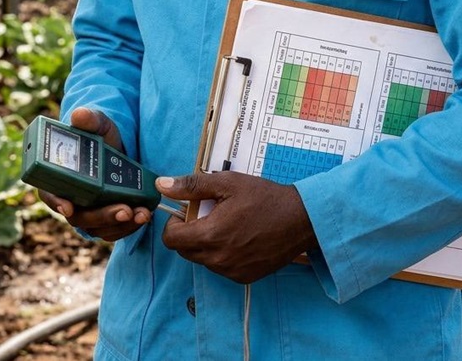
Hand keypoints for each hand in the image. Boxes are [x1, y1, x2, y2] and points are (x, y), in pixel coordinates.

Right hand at [37, 107, 152, 241]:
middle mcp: (70, 199)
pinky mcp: (106, 218)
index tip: (68, 206)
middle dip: (101, 216)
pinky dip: (128, 226)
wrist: (119, 148)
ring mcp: (88, 212)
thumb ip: (90, 120)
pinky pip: (113, 229)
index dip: (55, 202)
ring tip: (141, 213)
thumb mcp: (99, 125)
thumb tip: (79, 115)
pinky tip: (143, 215)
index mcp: (58, 178)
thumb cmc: (101, 137)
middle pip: (78, 217)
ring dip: (119, 224)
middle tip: (124, 209)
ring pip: (98, 228)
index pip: (49, 193)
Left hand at [157, 172, 316, 282]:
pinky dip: (221, 254)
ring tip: (225, 224)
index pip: (171, 239)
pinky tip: (238, 237)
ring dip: (205, 243)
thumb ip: (192, 185)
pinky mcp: (244, 277)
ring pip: (202, 260)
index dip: (173, 223)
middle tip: (206, 214)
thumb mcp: (227, 183)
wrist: (300, 219)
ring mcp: (231, 271)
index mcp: (210, 235)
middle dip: (188, 232)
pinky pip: (220, 268)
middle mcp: (217, 259)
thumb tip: (162, 185)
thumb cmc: (264, 197)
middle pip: (184, 251)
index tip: (185, 212)